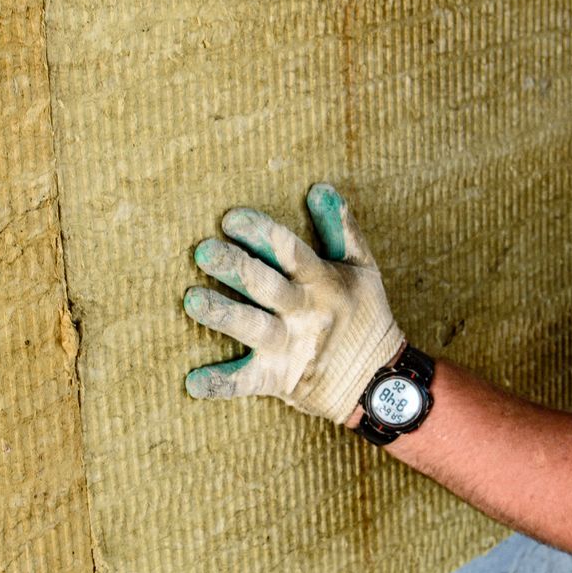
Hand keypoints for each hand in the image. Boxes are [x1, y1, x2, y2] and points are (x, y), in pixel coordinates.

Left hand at [182, 182, 404, 424]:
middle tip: (203, 251)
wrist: (380, 383)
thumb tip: (319, 189)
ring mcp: (290, 348)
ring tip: (191, 300)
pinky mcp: (279, 379)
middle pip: (266, 286)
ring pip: (253, 328)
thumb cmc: (366, 317)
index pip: (290, 252)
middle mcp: (305, 313)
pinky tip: (193, 382)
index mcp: (323, 282)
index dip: (261, 234)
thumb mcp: (363, 270)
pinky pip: (246, 382)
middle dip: (235, 267)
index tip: (231, 218)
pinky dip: (220, 383)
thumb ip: (341, 229)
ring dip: (222, 315)